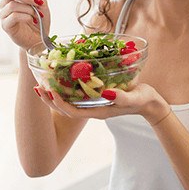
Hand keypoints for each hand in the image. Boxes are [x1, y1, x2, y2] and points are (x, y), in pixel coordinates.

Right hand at [0, 0, 50, 49]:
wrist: (40, 39)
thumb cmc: (40, 20)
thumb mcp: (42, 3)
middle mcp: (5, 5)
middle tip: (38, 2)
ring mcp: (4, 16)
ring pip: (12, 5)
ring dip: (29, 8)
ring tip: (38, 15)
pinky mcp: (6, 26)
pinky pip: (13, 16)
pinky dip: (26, 16)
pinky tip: (34, 20)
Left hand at [32, 82, 171, 124]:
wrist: (151, 103)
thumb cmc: (143, 100)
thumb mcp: (135, 98)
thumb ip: (122, 97)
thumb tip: (106, 93)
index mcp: (98, 112)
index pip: (72, 111)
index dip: (58, 103)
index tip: (49, 91)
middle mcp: (92, 109)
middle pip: (65, 108)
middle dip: (50, 99)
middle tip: (38, 86)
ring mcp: (93, 104)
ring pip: (68, 101)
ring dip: (55, 93)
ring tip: (42, 82)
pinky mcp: (96, 96)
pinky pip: (76, 94)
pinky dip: (65, 87)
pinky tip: (60, 77)